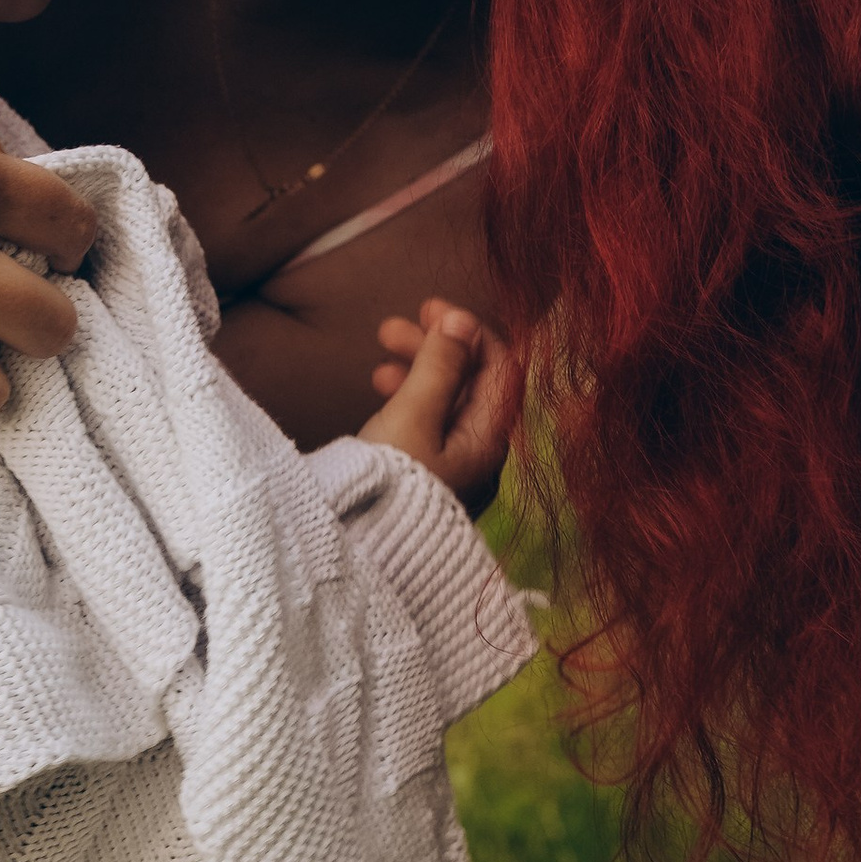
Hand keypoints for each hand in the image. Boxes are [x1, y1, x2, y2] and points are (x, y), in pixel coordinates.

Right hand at [365, 300, 519, 512]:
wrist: (361, 552)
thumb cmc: (389, 486)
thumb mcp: (412, 416)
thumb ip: (438, 365)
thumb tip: (461, 321)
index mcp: (488, 438)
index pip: (499, 368)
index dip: (469, 331)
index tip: (430, 309)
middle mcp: (479, 454)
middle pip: (471, 384)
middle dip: (435, 349)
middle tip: (391, 329)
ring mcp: (455, 469)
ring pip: (446, 404)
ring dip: (417, 373)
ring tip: (379, 362)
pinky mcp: (429, 479)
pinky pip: (430, 427)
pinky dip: (409, 401)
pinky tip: (383, 395)